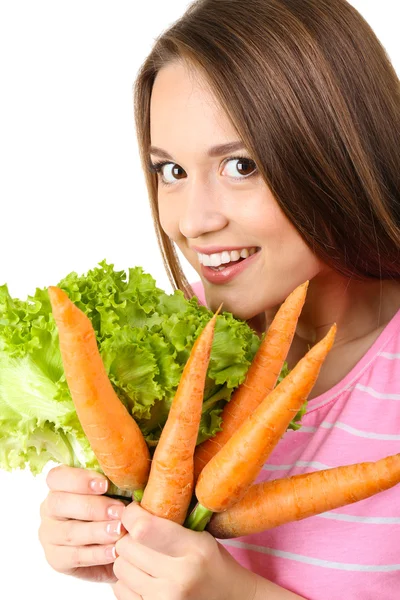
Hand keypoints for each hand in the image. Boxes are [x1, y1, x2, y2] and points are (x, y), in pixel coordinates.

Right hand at [38, 465, 126, 583]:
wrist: (110, 548)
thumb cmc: (111, 511)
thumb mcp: (112, 493)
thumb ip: (114, 483)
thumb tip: (131, 477)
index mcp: (59, 486)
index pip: (57, 476)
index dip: (79, 479)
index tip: (105, 485)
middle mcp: (49, 508)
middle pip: (60, 503)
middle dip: (93, 507)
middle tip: (119, 511)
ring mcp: (49, 535)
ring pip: (69, 532)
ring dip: (97, 531)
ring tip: (119, 531)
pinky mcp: (56, 559)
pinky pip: (74, 556)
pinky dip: (97, 554)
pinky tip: (115, 551)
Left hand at [112, 502, 257, 599]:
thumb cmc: (213, 564)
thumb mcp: (201, 537)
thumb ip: (170, 523)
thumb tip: (132, 508)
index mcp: (194, 549)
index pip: (143, 528)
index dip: (131, 515)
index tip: (134, 511)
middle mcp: (179, 576)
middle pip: (126, 547)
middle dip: (129, 537)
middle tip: (141, 537)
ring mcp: (165, 599)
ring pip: (120, 568)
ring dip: (128, 560)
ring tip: (145, 559)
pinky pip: (120, 590)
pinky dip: (127, 582)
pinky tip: (145, 578)